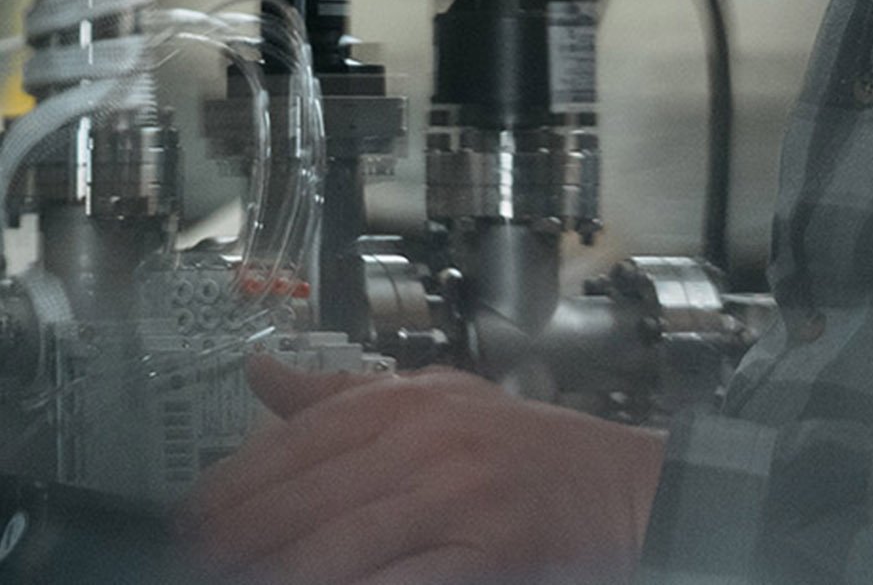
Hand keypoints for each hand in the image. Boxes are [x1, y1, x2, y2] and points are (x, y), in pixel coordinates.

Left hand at [182, 353, 665, 584]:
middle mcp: (422, 439)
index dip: (230, 491)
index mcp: (403, 401)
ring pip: (339, 547)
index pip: (293, 444)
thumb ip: (343, 393)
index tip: (187, 525)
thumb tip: (260, 372)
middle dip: (241, 542)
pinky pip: (399, 582)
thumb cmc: (523, 449)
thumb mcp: (434, 398)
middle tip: (195, 567)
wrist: (620, 485)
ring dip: (281, 576)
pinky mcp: (485, 549)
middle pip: (304, 499)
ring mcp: (453, 495)